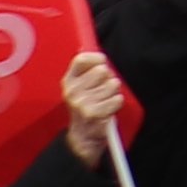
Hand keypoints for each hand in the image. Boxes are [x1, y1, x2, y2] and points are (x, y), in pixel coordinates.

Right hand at [62, 47, 124, 164]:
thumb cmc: (87, 107)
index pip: (82, 59)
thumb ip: (87, 68)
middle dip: (108, 79)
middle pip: (103, 70)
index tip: (102, 64)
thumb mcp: (81, 87)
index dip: (97, 59)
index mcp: (68, 81)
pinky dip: (116, 103)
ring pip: (113, 84)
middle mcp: (72, 91)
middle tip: (103, 91)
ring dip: (113, 93)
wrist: (83, 137)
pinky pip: (117, 99)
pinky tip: (108, 110)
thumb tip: (91, 49)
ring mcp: (81, 103)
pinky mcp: (94, 113)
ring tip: (105, 101)